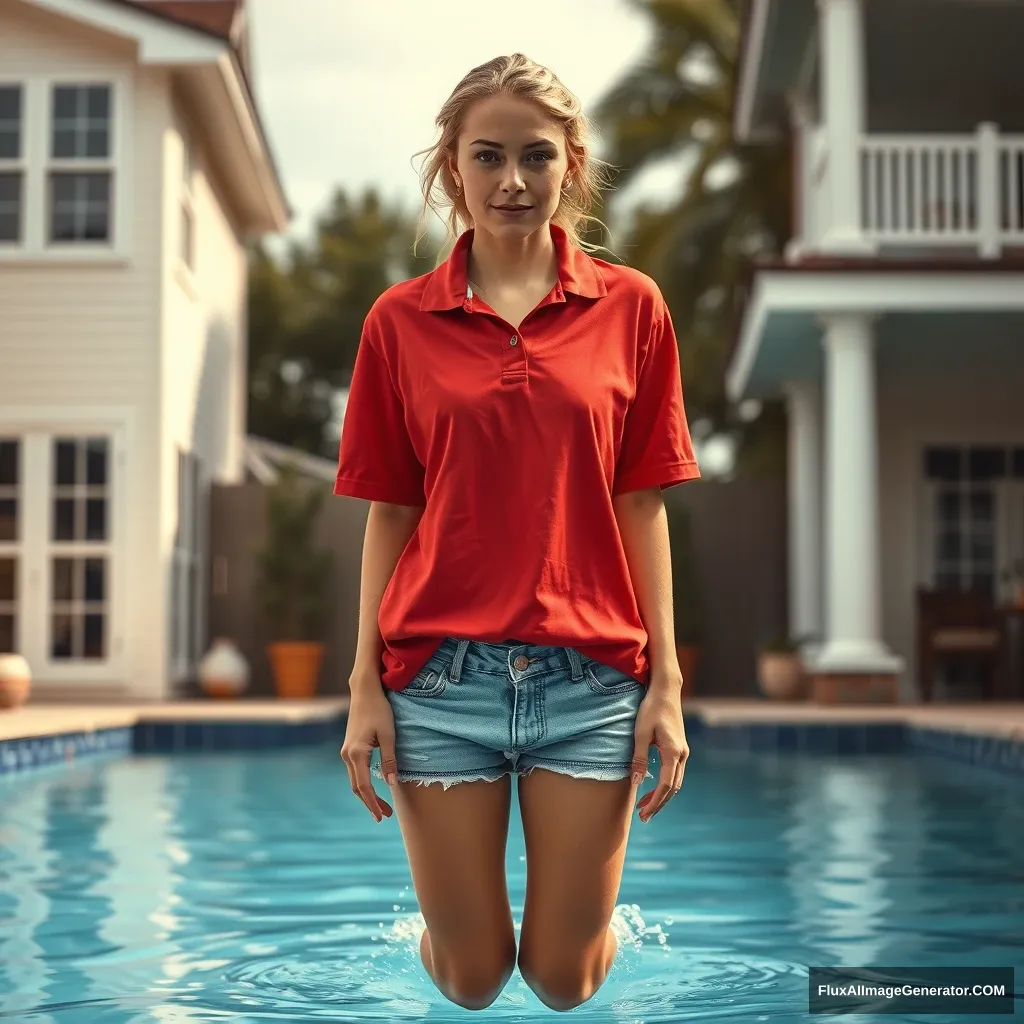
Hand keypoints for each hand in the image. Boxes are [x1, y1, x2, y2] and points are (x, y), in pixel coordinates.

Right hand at [340, 676, 397, 822]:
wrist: (365, 691)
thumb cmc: (380, 710)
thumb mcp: (389, 735)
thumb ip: (389, 759)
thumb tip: (390, 784)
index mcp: (357, 753)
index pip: (364, 787)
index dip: (373, 803)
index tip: (382, 816)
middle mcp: (347, 755)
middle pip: (357, 787)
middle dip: (370, 803)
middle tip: (385, 816)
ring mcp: (346, 751)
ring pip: (355, 781)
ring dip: (367, 795)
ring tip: (382, 806)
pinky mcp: (349, 747)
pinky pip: (355, 772)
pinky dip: (363, 783)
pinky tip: (374, 788)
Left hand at [630, 671, 688, 822]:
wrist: (665, 691)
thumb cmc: (651, 709)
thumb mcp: (640, 733)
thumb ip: (639, 758)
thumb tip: (637, 783)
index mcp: (673, 752)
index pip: (666, 786)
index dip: (655, 802)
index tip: (643, 814)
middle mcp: (682, 754)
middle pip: (673, 788)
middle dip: (658, 804)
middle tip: (643, 817)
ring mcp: (683, 751)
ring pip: (675, 782)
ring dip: (662, 795)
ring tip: (645, 806)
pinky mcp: (680, 748)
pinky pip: (674, 773)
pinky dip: (665, 785)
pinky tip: (653, 788)